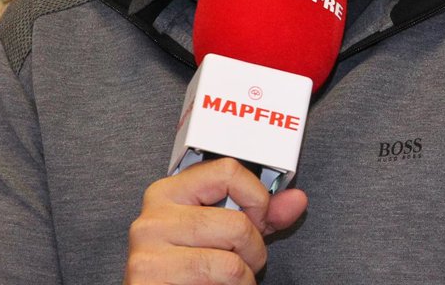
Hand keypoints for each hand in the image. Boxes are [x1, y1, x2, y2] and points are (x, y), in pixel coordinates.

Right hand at [124, 158, 307, 283]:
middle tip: (246, 262)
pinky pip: (218, 279)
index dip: (257, 197)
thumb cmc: (189, 270)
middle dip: (254, 250)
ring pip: (231, 260)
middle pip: (237, 224)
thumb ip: (259, 216)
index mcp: (169, 193)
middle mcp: (153, 217)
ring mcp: (147, 250)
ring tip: (231, 279)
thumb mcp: (226, 235)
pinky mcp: (148, 278)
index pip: (227, 170)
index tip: (259, 219)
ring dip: (244, 276)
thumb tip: (297, 200)